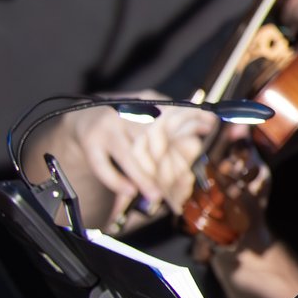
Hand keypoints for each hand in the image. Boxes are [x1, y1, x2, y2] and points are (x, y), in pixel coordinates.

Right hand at [66, 98, 217, 218]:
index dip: (187, 127)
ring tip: (156, 196)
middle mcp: (126, 112)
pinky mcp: (90, 144)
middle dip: (164, 162)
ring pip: (128, 155)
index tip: (200, 140)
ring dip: (143, 178)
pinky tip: (130, 192)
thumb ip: (182, 121)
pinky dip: (116, 181)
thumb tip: (211, 122)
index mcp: (147, 101)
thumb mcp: (154, 114)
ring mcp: (106, 128)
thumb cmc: (130, 122)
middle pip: (149, 139)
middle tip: (176, 183)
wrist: (86, 118)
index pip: (170, 115)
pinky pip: (102, 166)